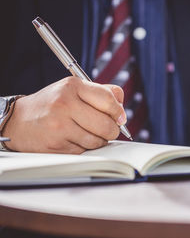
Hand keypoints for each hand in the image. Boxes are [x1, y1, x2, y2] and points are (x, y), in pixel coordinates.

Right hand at [2, 77, 126, 152]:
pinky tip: (74, 139)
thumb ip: (101, 93)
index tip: (121, 118)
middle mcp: (65, 104)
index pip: (108, 99)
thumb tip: (122, 107)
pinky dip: (84, 148)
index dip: (119, 112)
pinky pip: (84, 151)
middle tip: (107, 129)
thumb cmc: (52, 104)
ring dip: (99, 141)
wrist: (19, 121)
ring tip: (88, 133)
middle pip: (107, 124)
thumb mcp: (73, 89)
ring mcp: (59, 126)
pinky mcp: (56, 144)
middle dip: (112, 130)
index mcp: (72, 86)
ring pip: (98, 141)